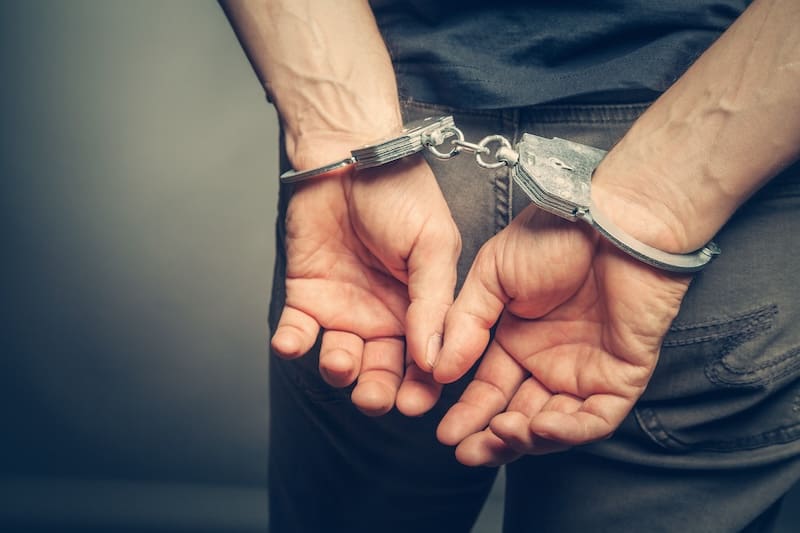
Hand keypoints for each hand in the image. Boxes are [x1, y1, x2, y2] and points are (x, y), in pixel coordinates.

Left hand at [272, 149, 460, 416]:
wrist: (348, 155)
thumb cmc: (399, 193)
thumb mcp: (433, 245)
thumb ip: (434, 301)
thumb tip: (435, 359)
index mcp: (420, 307)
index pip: (424, 360)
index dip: (422, 386)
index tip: (416, 402)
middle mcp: (383, 315)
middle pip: (382, 370)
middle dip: (378, 390)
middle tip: (375, 397)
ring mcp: (344, 307)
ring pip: (340, 359)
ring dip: (339, 369)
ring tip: (339, 359)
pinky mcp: (307, 296)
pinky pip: (298, 332)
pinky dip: (292, 344)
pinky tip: (292, 344)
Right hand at [433, 204, 690, 464]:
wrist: (612, 219)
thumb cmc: (554, 236)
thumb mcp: (491, 275)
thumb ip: (464, 323)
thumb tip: (439, 370)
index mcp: (516, 339)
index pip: (489, 390)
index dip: (467, 414)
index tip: (445, 433)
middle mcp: (548, 360)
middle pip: (517, 415)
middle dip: (492, 440)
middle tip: (467, 453)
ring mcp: (586, 370)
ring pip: (553, 425)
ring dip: (526, 439)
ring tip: (500, 435)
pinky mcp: (622, 375)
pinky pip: (595, 418)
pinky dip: (568, 431)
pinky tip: (539, 426)